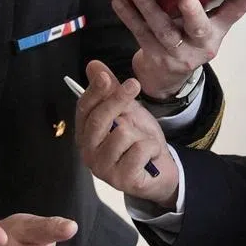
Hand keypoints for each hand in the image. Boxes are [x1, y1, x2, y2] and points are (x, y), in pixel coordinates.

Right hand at [74, 60, 178, 208]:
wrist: (161, 170)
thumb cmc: (139, 140)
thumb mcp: (127, 111)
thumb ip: (110, 91)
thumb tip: (93, 65)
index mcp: (86, 134)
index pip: (84, 109)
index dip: (94, 91)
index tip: (105, 76)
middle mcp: (88, 152)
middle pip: (98, 119)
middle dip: (117, 99)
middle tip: (134, 84)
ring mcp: (103, 169)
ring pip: (122, 134)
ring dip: (141, 133)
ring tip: (143, 141)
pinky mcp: (121, 180)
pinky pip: (139, 150)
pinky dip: (151, 147)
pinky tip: (150, 156)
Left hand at [113, 0, 245, 99]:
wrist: (166, 77)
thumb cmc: (187, 39)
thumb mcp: (206, 26)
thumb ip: (211, 3)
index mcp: (217, 32)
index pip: (237, 11)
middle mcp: (200, 44)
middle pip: (198, 28)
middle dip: (193, 14)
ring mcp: (176, 52)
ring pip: (162, 30)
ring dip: (149, 9)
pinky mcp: (153, 55)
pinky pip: (139, 33)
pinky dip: (129, 16)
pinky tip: (119, 1)